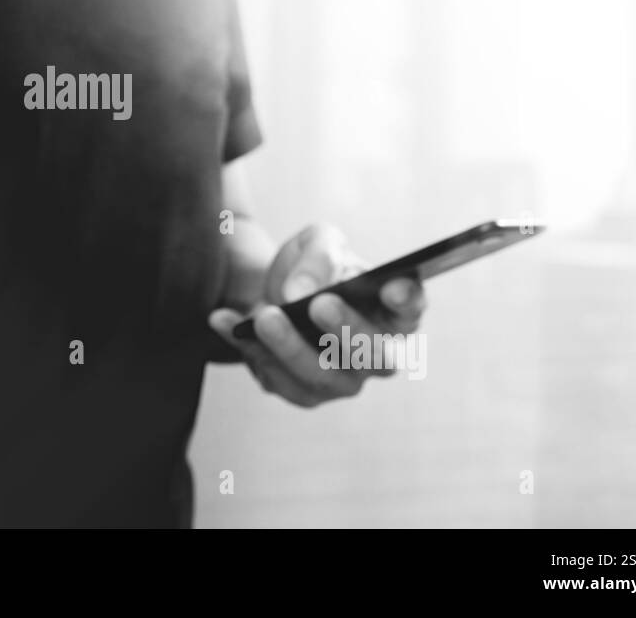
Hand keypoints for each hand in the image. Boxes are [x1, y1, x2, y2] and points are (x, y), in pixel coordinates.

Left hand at [209, 223, 425, 406]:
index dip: (407, 301)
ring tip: (262, 316)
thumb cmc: (310, 266)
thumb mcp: (315, 242)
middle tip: (318, 303)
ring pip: (323, 376)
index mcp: (390, 311)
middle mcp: (375, 353)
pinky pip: (277, 380)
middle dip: (346, 330)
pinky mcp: (302, 392)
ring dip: (290, 348)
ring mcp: (341, 379)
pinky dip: (249, 350)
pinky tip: (224, 320)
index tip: (391, 286)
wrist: (270, 289)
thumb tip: (301, 291)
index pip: (411, 311)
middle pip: (374, 355)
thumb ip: (318, 256)